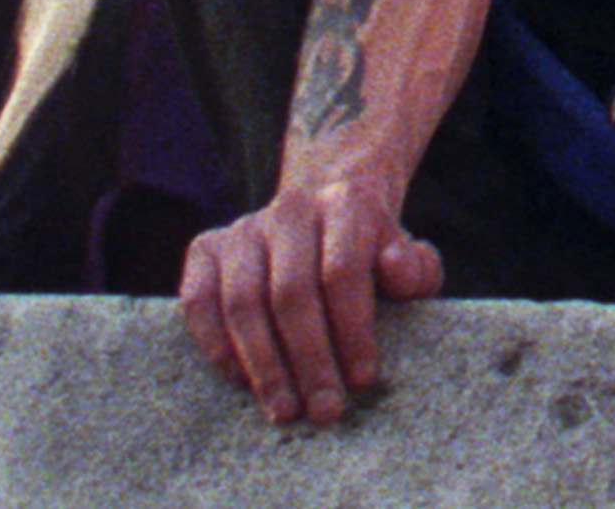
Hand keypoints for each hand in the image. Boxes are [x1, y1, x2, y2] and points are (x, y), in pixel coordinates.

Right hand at [179, 171, 445, 426]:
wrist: (322, 218)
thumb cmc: (369, 256)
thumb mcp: (406, 260)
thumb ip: (415, 270)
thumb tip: (398, 271)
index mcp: (345, 205)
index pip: (342, 272)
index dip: (352, 331)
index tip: (362, 380)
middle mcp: (290, 209)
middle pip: (291, 292)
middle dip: (309, 360)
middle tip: (324, 410)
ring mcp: (243, 228)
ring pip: (244, 302)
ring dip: (263, 365)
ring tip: (285, 410)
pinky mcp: (206, 248)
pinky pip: (199, 301)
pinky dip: (217, 345)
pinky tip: (241, 382)